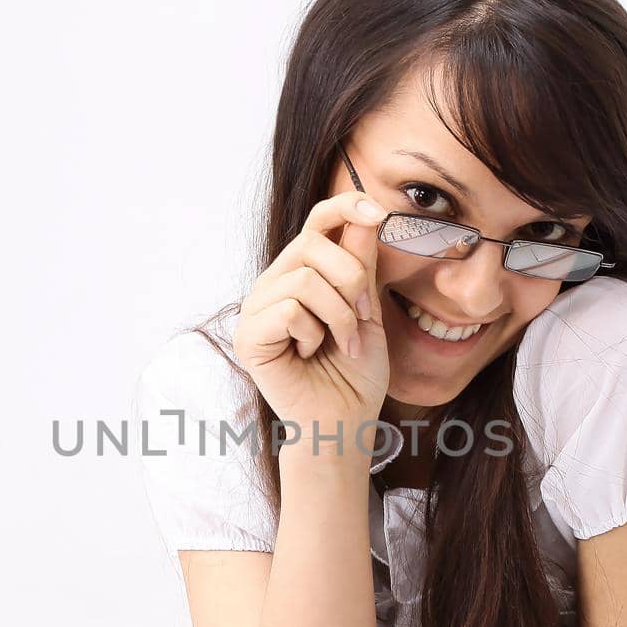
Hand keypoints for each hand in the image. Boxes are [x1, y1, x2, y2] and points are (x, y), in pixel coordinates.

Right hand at [233, 190, 390, 444]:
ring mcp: (257, 309)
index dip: (345, 206)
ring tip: (341, 343)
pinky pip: (289, 310)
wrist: (344, 420)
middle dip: (350, 280)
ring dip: (337, 314)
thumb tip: (366, 214)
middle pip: (311, 244)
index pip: (317, 221)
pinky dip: (312, 334)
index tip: (378, 212)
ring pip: (303, 279)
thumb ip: (361, 264)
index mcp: (302, 272)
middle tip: (363, 319)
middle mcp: (274, 284)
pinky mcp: (248, 336)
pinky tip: (308, 355)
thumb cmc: (355, 371)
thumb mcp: (367, 309)